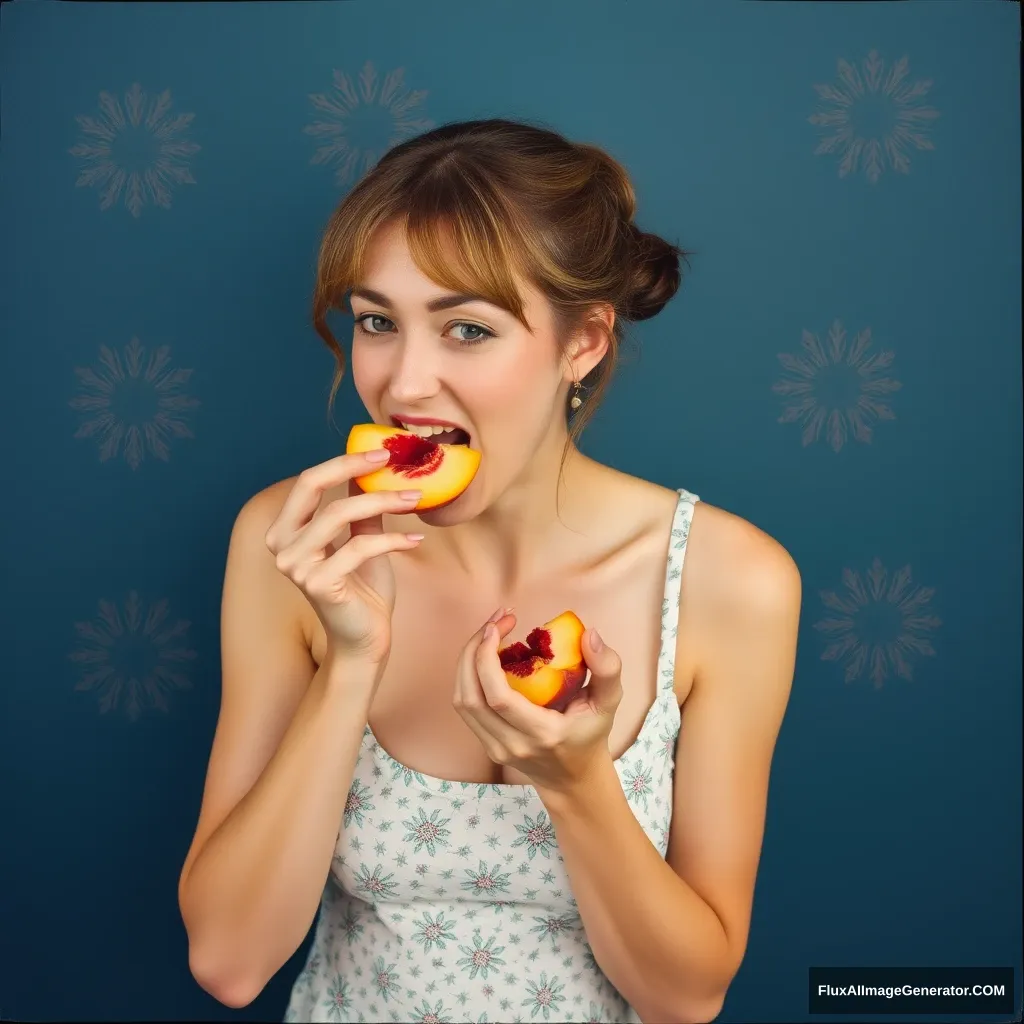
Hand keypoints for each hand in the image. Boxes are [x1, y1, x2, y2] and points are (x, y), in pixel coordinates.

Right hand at [264, 450, 423, 664]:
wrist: (366, 639)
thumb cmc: (363, 589)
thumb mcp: (362, 537)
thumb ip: (360, 505)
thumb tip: (370, 465)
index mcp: (286, 530)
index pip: (308, 481)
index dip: (343, 461)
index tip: (382, 452)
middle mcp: (282, 545)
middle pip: (311, 487)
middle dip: (352, 466)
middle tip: (392, 460)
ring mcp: (296, 566)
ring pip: (340, 513)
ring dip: (384, 501)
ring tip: (416, 498)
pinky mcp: (318, 584)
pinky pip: (360, 547)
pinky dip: (393, 540)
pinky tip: (415, 539)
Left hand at [453, 608, 623, 794]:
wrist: (574, 778)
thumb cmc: (590, 734)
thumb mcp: (609, 703)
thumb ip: (607, 668)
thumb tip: (588, 634)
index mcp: (542, 734)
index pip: (498, 697)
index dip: (487, 659)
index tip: (495, 627)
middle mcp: (512, 744)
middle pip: (471, 697)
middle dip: (473, 651)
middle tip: (493, 623)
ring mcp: (496, 748)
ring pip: (463, 701)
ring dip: (467, 661)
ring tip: (487, 634)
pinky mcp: (487, 745)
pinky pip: (467, 707)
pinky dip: (469, 676)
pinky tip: (486, 656)